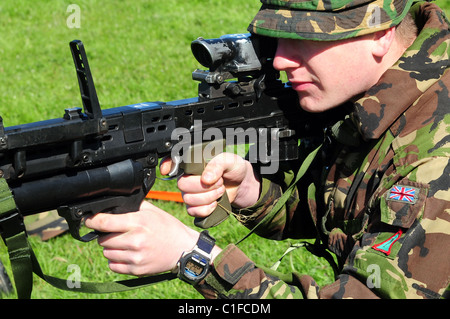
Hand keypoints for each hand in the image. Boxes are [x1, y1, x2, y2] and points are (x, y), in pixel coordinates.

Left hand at [84, 201, 219, 275]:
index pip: (105, 222)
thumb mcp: (153, 211)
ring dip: (111, 248)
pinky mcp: (136, 270)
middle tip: (116, 232)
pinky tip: (126, 253)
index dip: (93, 220)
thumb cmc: (168, 227)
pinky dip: (116, 260)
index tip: (89, 220)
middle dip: (105, 235)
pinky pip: (113, 266)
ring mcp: (135, 257)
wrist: (183, 249)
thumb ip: (132, 207)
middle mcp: (135, 241)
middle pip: (102, 240)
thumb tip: (112, 204)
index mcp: (138, 222)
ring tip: (124, 243)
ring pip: (107, 253)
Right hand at [160, 153, 260, 218]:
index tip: (167, 171)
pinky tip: (215, 203)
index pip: (172, 161)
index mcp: (192, 163)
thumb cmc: (233, 168)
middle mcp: (188, 178)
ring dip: (208, 197)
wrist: (242, 184)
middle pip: (182, 185)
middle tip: (219, 181)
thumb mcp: (229, 160)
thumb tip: (206, 178)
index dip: (167, 165)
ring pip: (188, 199)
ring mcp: (191, 193)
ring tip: (220, 190)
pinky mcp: (197, 207)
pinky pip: (193, 212)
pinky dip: (206, 209)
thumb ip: (217, 165)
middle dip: (203, 186)